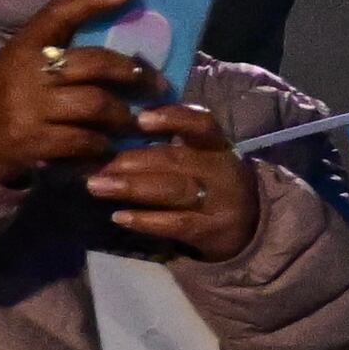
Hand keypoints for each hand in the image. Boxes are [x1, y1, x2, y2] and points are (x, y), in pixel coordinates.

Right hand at [0, 0, 162, 187]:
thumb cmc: (0, 95)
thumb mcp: (18, 62)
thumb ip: (55, 49)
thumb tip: (111, 33)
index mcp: (23, 46)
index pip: (58, 12)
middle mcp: (27, 73)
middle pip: (95, 64)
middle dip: (133, 74)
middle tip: (155, 84)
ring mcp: (29, 108)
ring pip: (96, 105)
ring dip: (123, 116)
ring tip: (134, 121)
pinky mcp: (33, 142)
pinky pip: (83, 141)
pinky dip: (101, 145)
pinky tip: (107, 147)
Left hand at [89, 98, 263, 262]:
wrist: (251, 228)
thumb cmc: (213, 186)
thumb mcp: (204, 160)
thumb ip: (170, 148)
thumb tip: (116, 137)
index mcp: (219, 146)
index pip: (202, 124)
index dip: (174, 118)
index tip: (140, 118)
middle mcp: (222, 170)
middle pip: (177, 159)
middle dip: (133, 160)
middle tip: (97, 164)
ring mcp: (220, 202)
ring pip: (174, 190)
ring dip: (133, 187)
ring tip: (97, 186)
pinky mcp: (212, 231)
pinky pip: (177, 223)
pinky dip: (146, 220)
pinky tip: (119, 217)